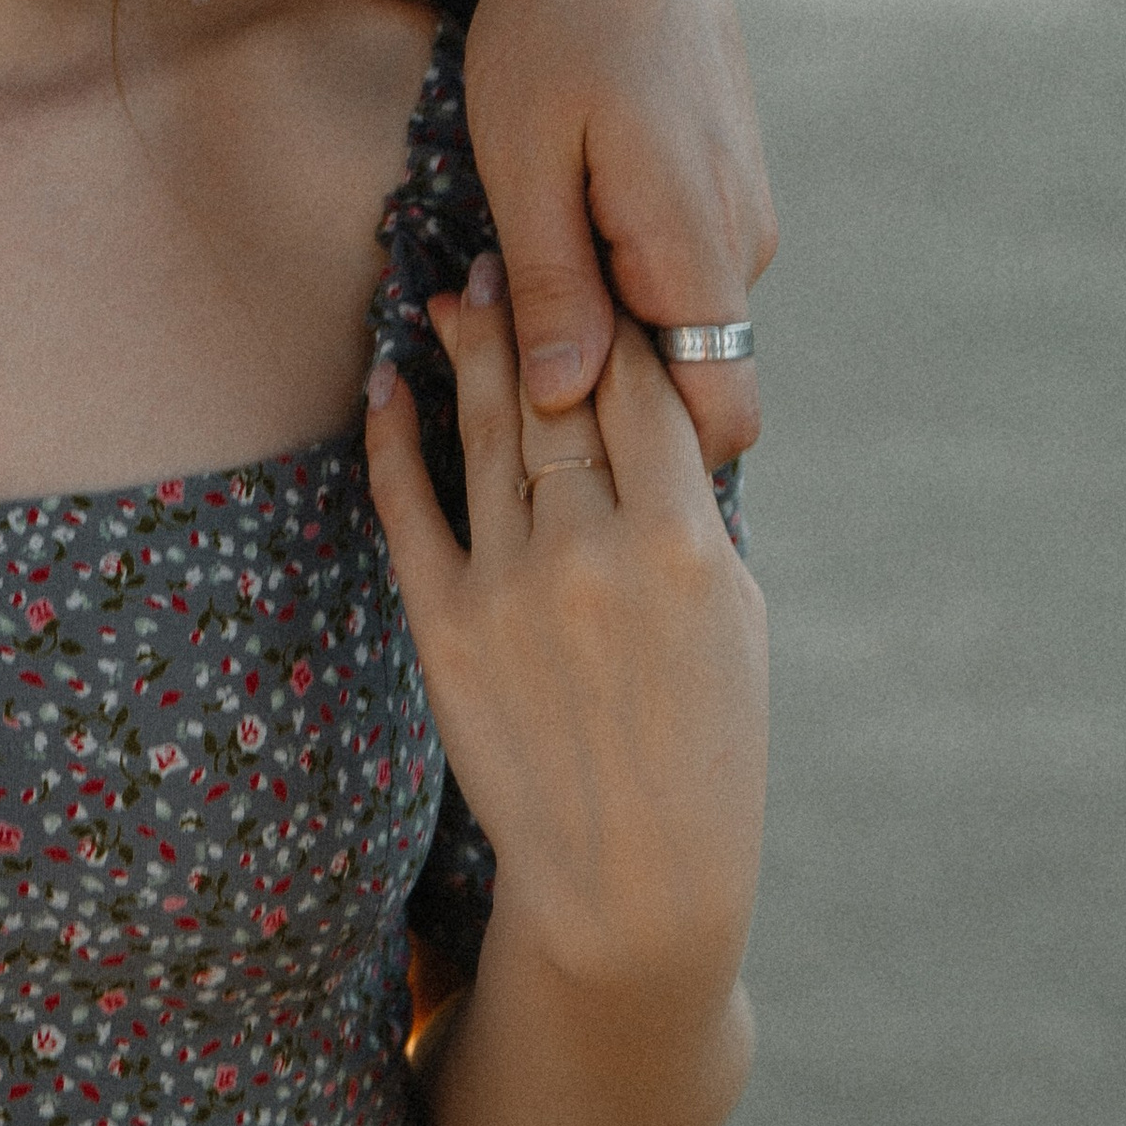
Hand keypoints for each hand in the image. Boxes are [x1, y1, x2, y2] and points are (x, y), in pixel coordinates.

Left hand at [364, 256, 766, 1125]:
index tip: (599, 263)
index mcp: (685, 546)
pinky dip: (396, 436)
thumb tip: (654, 414)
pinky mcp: (445, 627)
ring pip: (486, 435)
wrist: (631, 883)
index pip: (647, 392)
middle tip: (508, 242)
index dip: (620, 319)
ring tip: (451, 286)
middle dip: (534, 311)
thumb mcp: (736, 618)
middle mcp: (595, 554)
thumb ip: (691, 512)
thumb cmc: (706, 749)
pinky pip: (411, 506)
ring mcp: (512, 589)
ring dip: (466, 350)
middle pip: (559, 394)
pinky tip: (389, 381)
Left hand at [467, 0, 774, 465]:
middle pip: (689, 378)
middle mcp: (743, 242)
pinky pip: (675, 268)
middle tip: (479, 330)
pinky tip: (547, 225)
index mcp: (699, 245)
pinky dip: (612, 270)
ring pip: (675, 321)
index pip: (722, 414)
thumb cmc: (550, 31)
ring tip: (497, 267)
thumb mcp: (523, 161)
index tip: (546, 426)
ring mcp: (741, 213)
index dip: (649, 450)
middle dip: (596, 382)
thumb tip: (565, 401)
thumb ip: (553, 287)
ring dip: (597, 318)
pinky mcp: (722, 189)